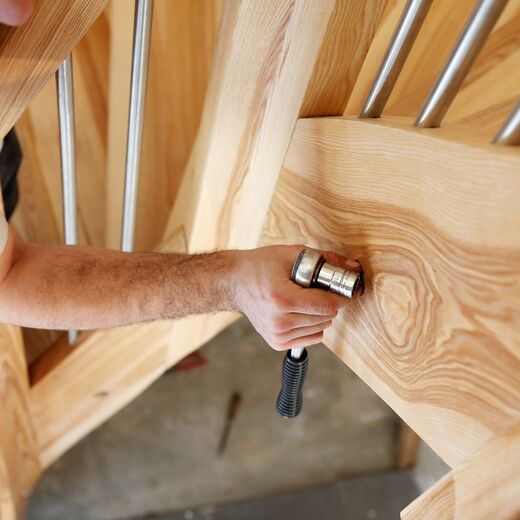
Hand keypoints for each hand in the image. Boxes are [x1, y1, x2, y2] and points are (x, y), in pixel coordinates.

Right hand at [232, 245, 359, 350]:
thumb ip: (325, 260)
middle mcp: (279, 321)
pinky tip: (301, 311)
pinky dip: (313, 325)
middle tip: (319, 288)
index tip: (344, 288)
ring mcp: (277, 335)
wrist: (235, 282)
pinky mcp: (277, 342)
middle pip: (326, 317)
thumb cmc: (261, 266)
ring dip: (321, 314)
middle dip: (329, 302)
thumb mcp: (292, 254)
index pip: (327, 305)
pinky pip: (312, 338)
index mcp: (281, 299)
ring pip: (321, 328)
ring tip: (305, 298)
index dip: (341, 296)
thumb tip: (353, 268)